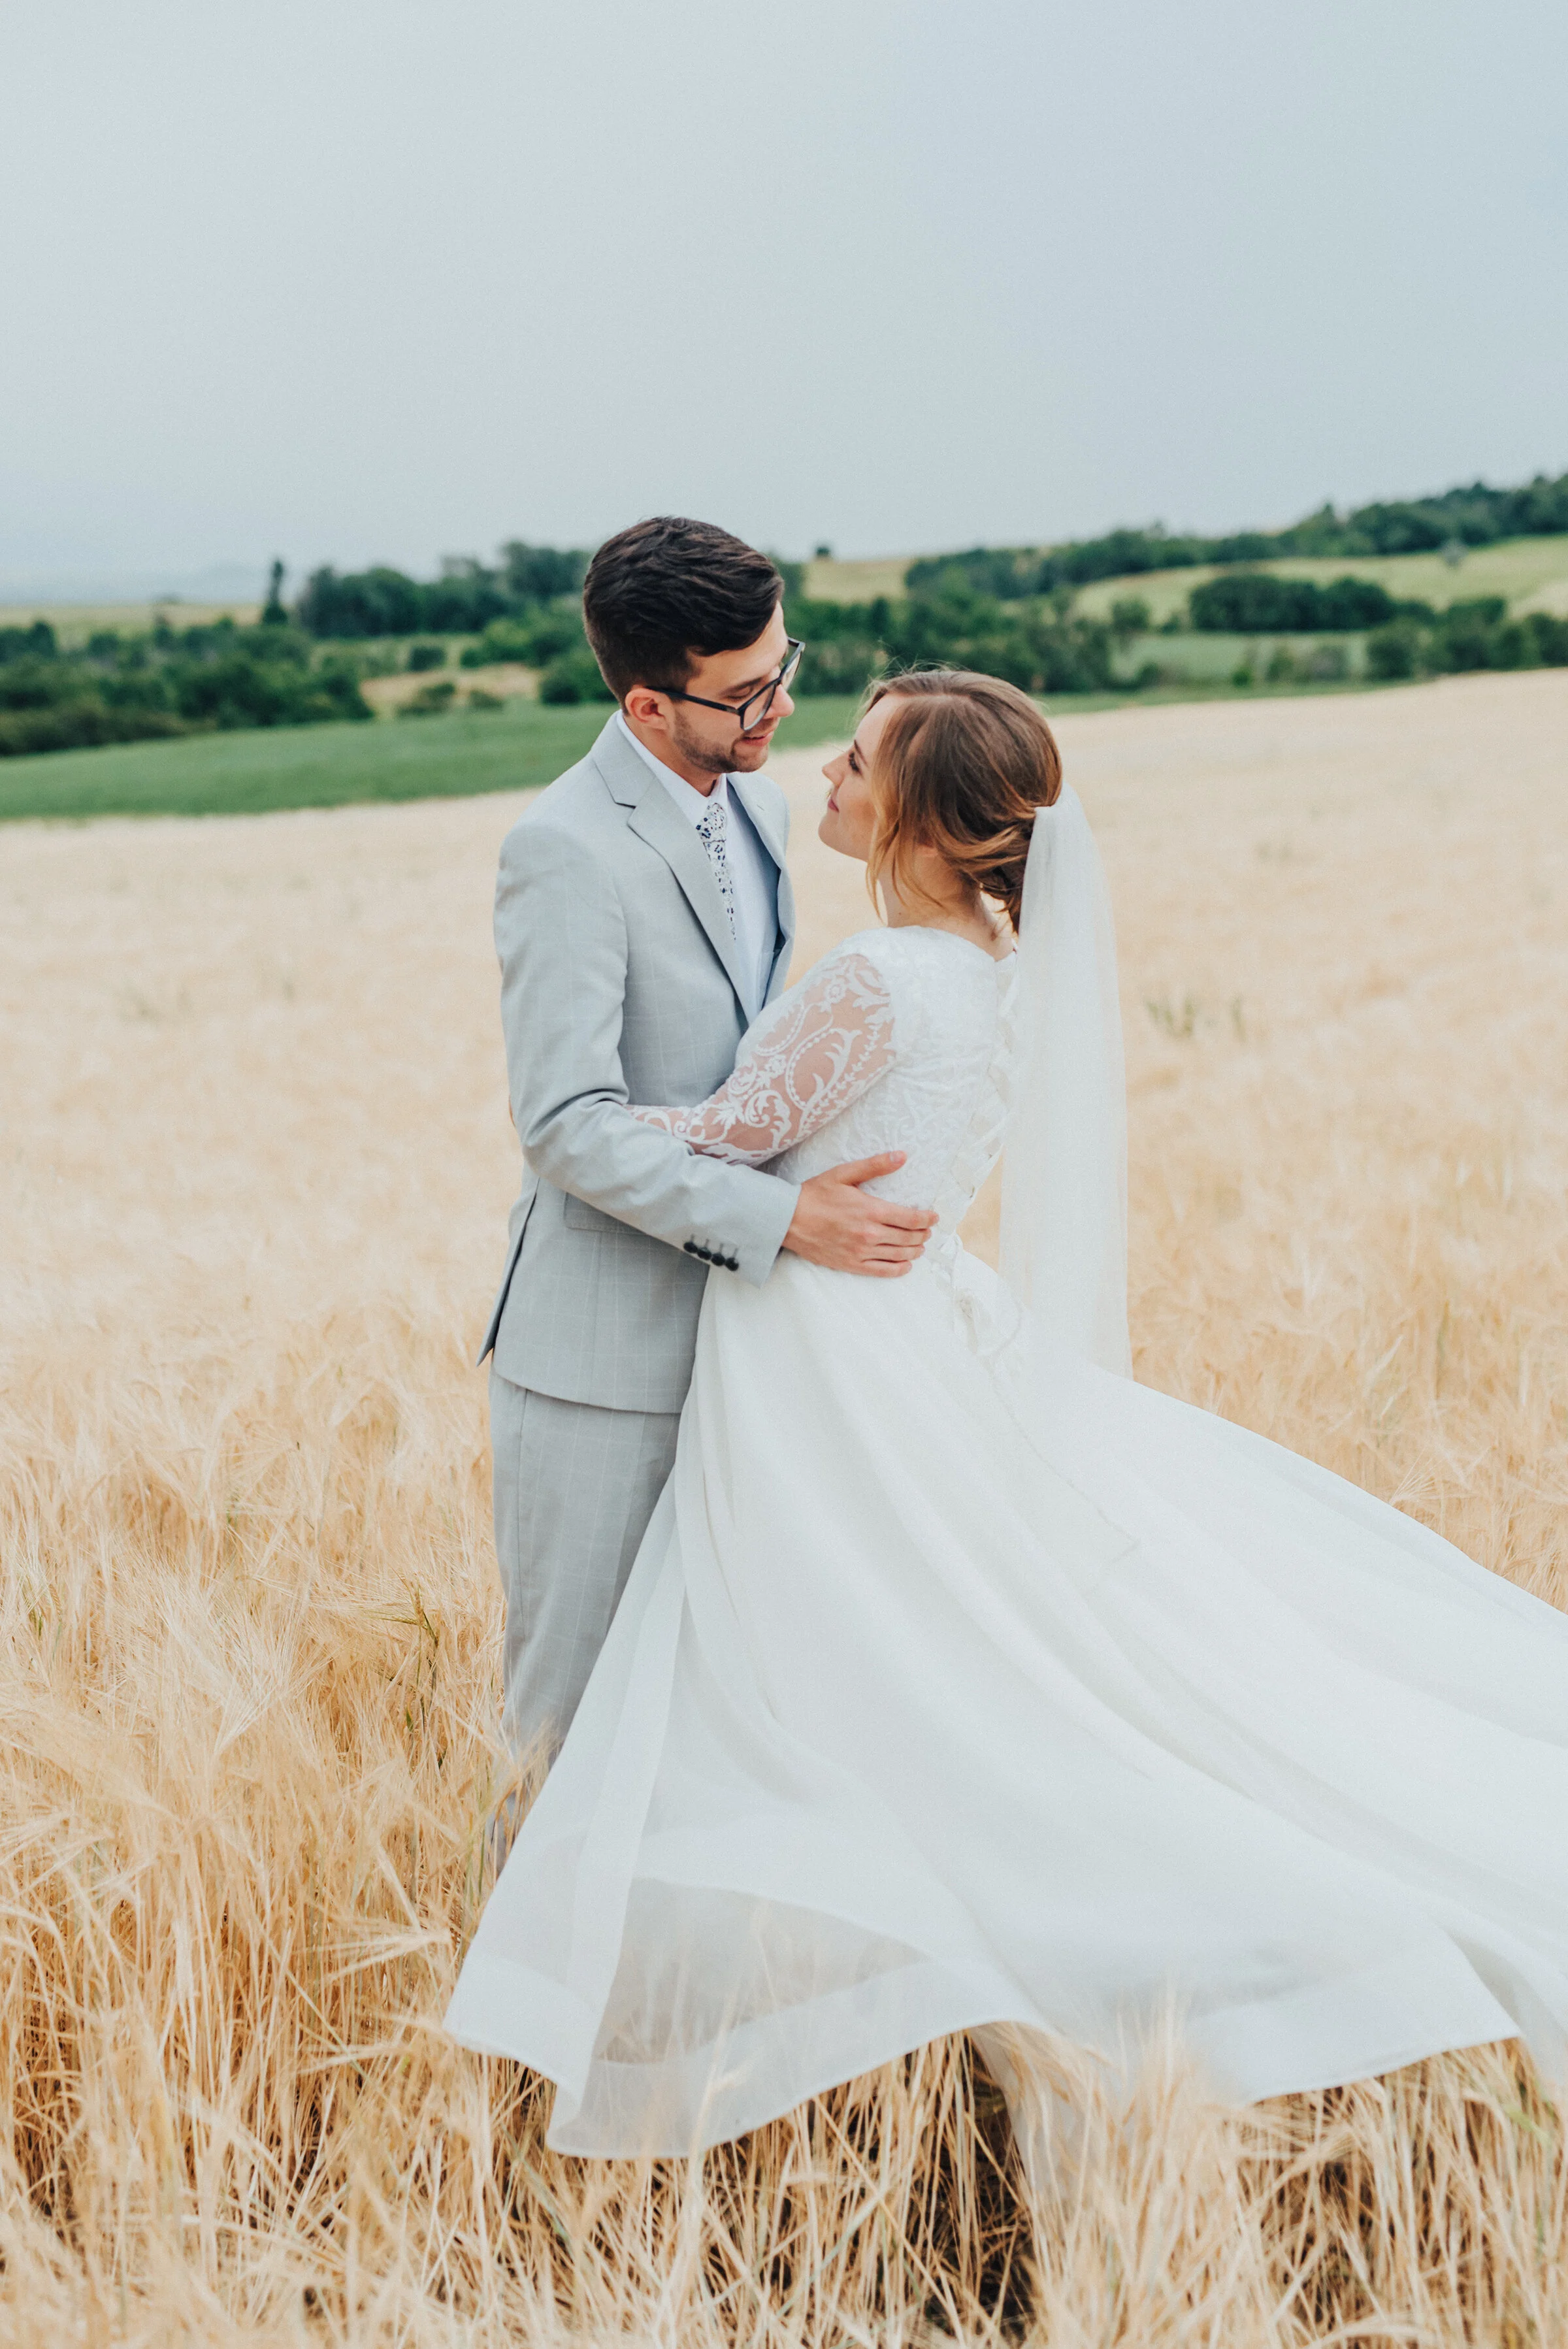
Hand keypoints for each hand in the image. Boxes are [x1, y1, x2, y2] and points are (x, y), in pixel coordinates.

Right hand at [781, 1152, 936, 1276]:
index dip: (927, 1218)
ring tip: (920, 1246)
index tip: (933, 1216)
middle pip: (909, 1238)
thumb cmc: (815, 1194)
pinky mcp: (851, 1264)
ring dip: (915, 1250)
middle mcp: (870, 1234)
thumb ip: (875, 1165)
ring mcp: (861, 1252)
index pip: (911, 1218)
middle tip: (927, 1230)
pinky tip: (906, 1265)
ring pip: (899, 1255)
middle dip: (923, 1234)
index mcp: (871, 1210)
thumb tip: (902, 1156)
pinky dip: (899, 1269)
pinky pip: (883, 1271)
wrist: (787, 1219)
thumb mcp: (844, 1173)